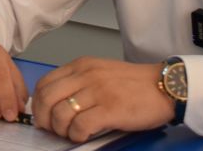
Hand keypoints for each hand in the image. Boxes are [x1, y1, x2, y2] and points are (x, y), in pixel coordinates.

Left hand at [31, 57, 173, 141]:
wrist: (165, 86)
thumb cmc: (134, 83)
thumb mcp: (100, 73)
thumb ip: (78, 83)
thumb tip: (55, 104)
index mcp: (81, 66)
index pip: (44, 83)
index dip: (38, 104)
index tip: (43, 117)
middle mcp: (86, 75)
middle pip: (46, 98)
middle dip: (44, 119)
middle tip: (52, 130)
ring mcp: (98, 91)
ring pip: (60, 113)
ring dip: (61, 130)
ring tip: (72, 134)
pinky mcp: (110, 109)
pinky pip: (80, 126)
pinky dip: (77, 135)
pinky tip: (84, 136)